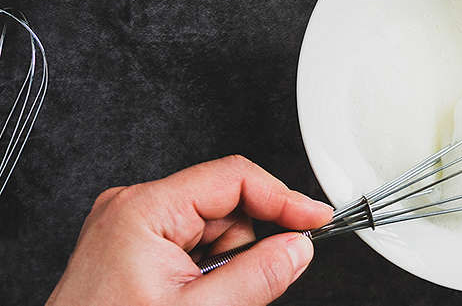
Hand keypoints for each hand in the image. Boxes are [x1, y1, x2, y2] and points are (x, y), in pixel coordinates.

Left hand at [47, 156, 333, 305]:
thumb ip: (257, 277)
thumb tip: (298, 248)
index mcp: (145, 210)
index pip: (234, 178)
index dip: (284, 198)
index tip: (317, 219)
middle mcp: (135, 209)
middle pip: (228, 205)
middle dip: (246, 247)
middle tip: (235, 289)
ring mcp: (133, 227)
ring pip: (217, 229)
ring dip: (227, 265)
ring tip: (203, 299)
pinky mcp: (136, 247)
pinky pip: (196, 246)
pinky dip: (209, 273)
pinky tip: (192, 297)